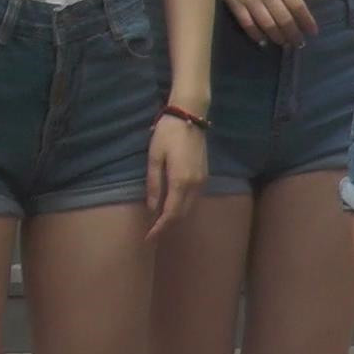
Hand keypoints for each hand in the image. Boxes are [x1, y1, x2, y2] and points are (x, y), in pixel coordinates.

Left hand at [146, 114, 206, 239]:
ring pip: (189, 207)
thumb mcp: (154, 158)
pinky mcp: (205, 175)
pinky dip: (183, 206)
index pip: (171, 213)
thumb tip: (152, 208)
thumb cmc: (168, 134)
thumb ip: (154, 184)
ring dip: (176, 217)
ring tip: (160, 222)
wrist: (190, 115)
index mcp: (181, 181)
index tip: (149, 237)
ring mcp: (202, 181)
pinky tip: (172, 206)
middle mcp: (195, 185)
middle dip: (168, 226)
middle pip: (182, 214)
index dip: (160, 228)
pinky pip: (193, 198)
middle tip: (153, 233)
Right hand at [214, 0, 317, 46]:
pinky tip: (263, 41)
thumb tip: (293, 6)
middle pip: (285, 18)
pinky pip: (249, 24)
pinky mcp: (235, 4)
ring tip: (284, 44)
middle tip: (299, 43)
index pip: (297, 5)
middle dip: (294, 34)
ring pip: (268, 24)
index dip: (306, 21)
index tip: (313, 31)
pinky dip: (257, 35)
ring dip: (278, 37)